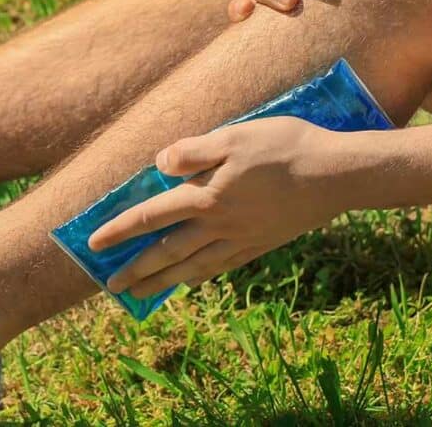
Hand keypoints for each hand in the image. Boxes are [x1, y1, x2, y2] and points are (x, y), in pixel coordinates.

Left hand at [88, 117, 351, 298]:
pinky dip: (199, 277)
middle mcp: (219, 224)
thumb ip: (193, 152)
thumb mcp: (234, 136)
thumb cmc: (285, 147)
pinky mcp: (260, 244)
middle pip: (166, 251)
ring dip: (162, 281)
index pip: (151, 216)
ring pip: (192, 266)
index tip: (93, 245)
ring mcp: (241, 239)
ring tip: (140, 293)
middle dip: (136, 269)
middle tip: (110, 286)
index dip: (120, 230)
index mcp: (207, 196)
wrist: (337, 175)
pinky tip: (190, 280)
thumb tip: (157, 166)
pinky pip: (220, 266)